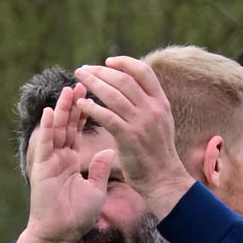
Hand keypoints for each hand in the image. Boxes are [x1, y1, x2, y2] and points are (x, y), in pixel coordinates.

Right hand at [17, 89, 114, 242]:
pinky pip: (45, 146)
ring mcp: (49, 160)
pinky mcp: (41, 168)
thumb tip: (110, 151)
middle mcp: (59, 156)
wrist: (60, 234)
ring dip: (62, 110)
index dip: (86, 112)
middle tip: (83, 82)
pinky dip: (47, 129)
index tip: (94, 95)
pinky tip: (50, 113)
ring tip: (69, 90)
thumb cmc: (77, 215)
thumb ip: (101, 170)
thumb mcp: (96, 190)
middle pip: (68, 124)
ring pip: (56, 130)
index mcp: (72, 159)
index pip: (79, 130)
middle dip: (75, 104)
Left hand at [72, 55, 189, 214]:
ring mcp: (141, 123)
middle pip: (123, 80)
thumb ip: (147, 104)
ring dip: (92, 83)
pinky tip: (81, 104)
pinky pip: (106, 116)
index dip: (124, 63)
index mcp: (161, 103)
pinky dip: (92, 107)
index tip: (107, 62)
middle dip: (100, 71)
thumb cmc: (158, 153)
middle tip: (83, 70)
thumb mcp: (160, 123)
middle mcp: (152, 109)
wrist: (164, 180)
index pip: (143, 71)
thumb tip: (131, 86)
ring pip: (112, 94)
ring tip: (78, 79)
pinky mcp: (129, 137)